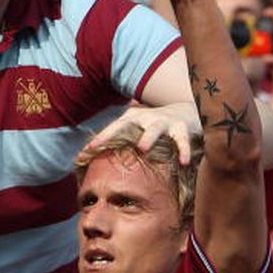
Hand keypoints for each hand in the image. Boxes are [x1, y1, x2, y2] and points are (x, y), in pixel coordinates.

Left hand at [79, 101, 197, 164]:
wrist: (187, 110)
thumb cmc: (154, 125)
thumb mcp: (136, 130)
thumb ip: (118, 143)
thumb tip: (90, 160)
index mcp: (132, 119)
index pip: (112, 128)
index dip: (99, 138)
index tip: (85, 151)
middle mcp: (145, 118)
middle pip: (126, 125)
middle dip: (112, 134)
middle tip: (99, 145)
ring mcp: (164, 122)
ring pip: (155, 128)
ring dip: (148, 137)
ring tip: (142, 148)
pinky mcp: (183, 128)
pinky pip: (182, 141)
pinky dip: (183, 150)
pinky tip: (183, 162)